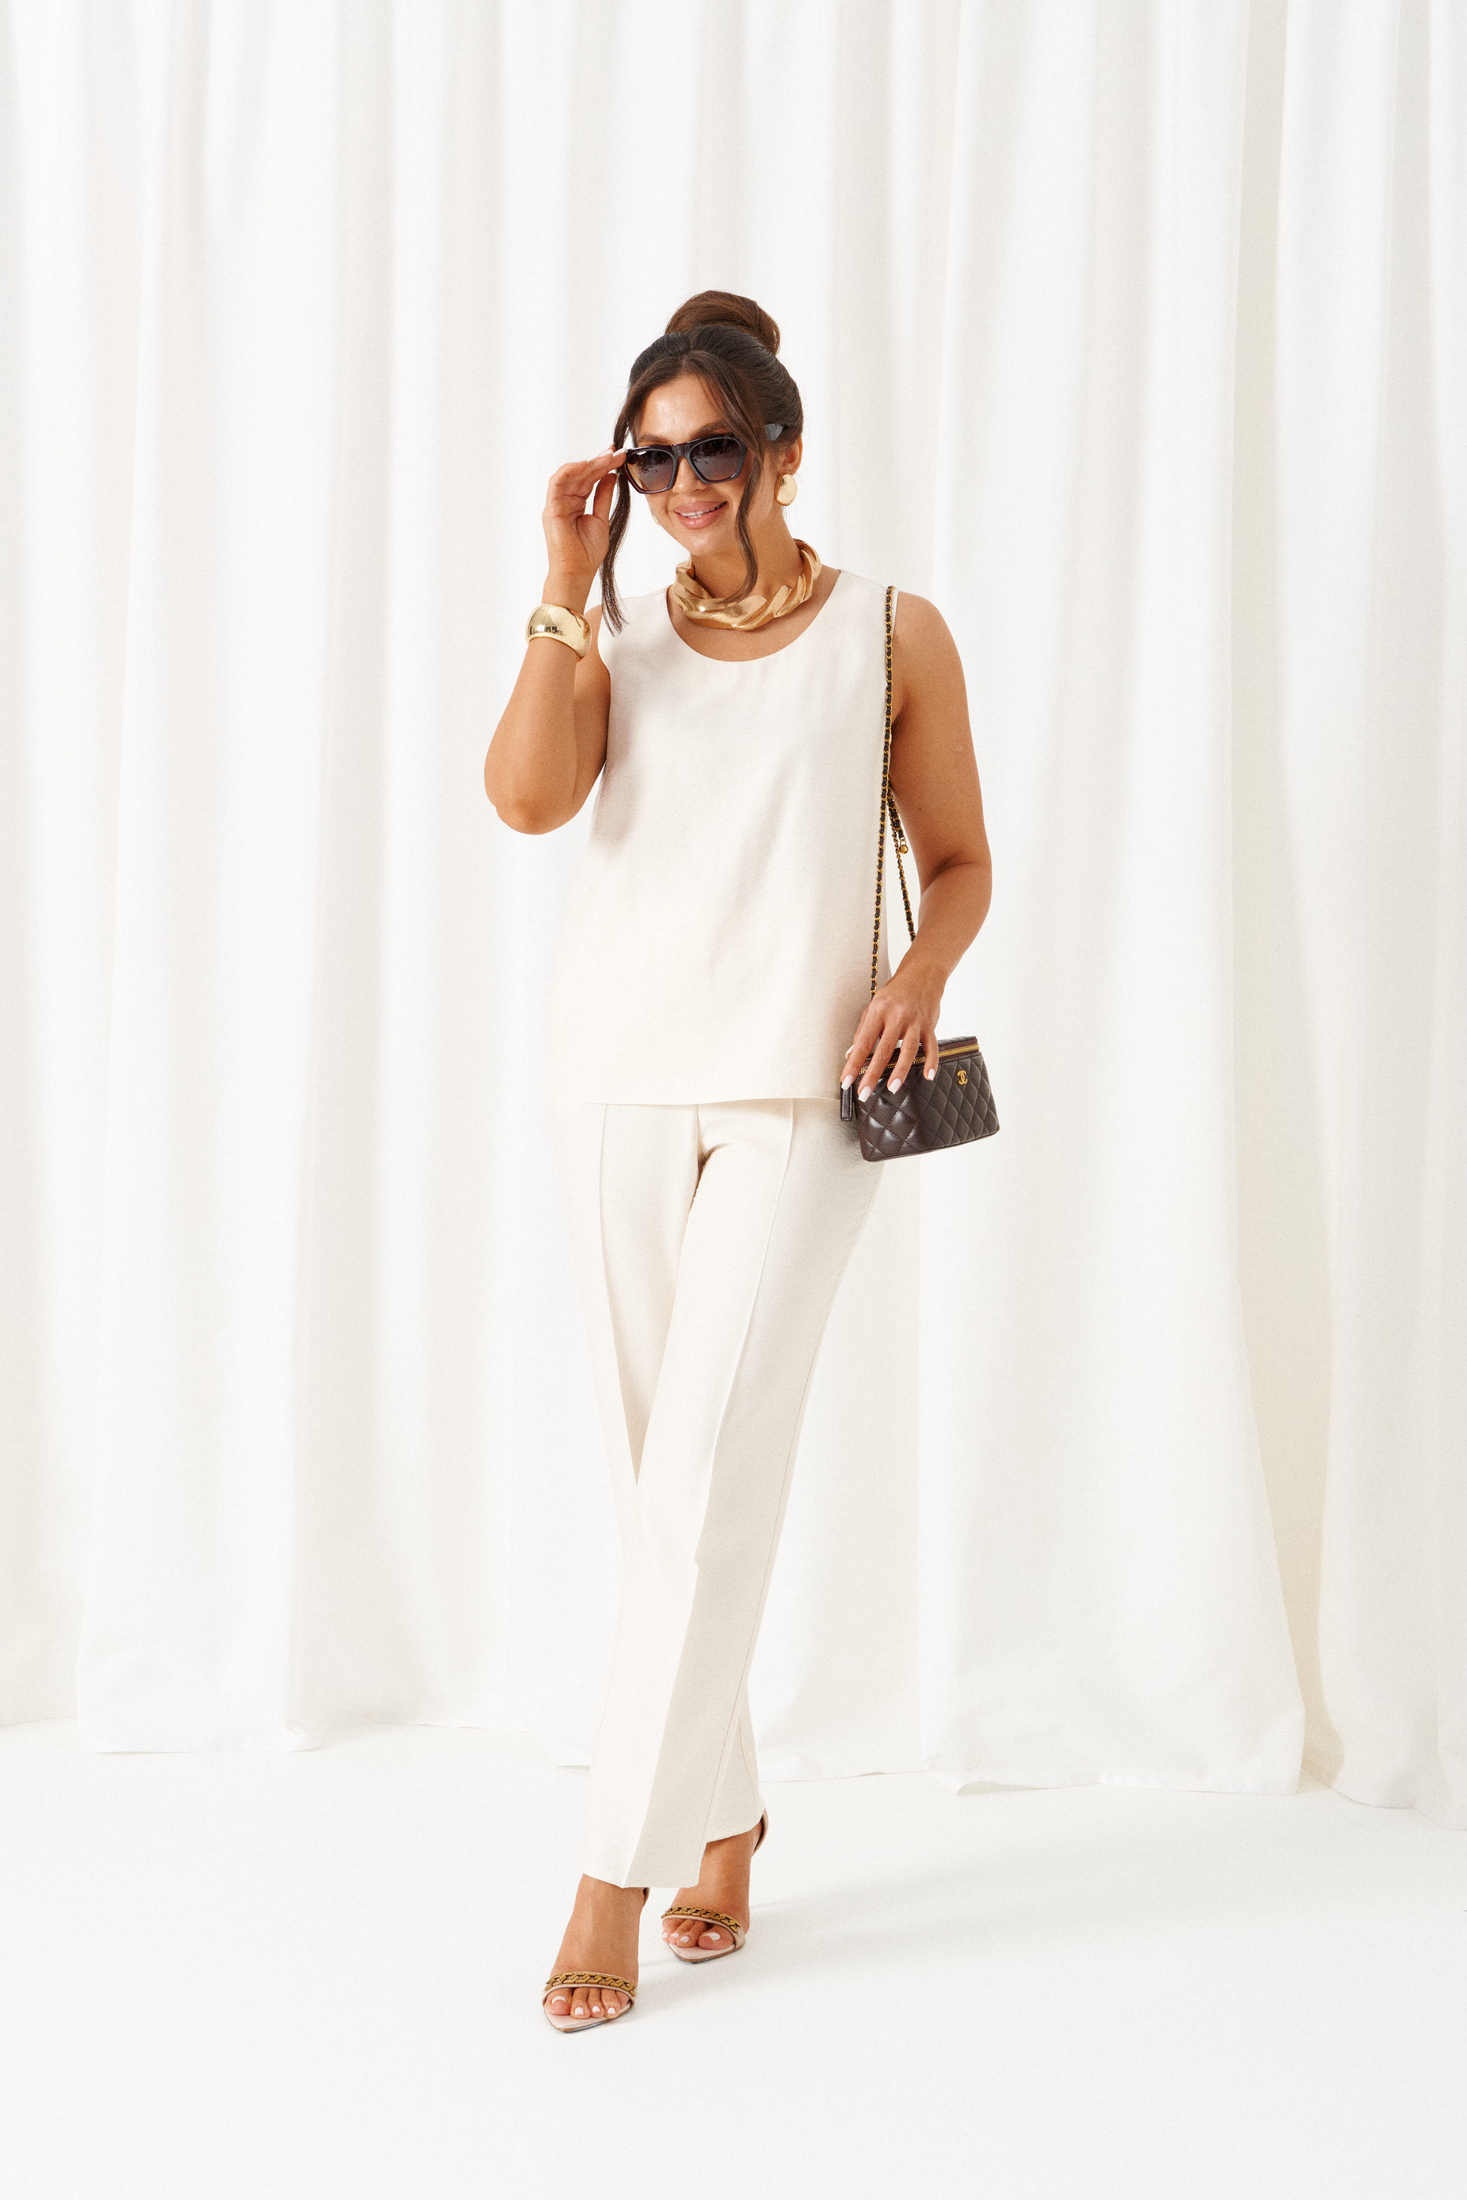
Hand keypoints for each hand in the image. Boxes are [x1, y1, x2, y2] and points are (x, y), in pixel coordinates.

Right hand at [542, 447, 625, 594]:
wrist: (577, 573)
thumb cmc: (587, 553)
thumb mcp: (601, 519)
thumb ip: (603, 497)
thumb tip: (611, 476)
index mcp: (575, 503)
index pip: (589, 479)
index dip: (604, 466)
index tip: (620, 457)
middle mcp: (564, 500)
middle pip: (582, 474)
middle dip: (600, 461)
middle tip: (617, 452)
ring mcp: (557, 504)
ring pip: (571, 474)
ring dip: (589, 463)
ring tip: (608, 457)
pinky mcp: (552, 509)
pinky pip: (557, 482)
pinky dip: (571, 470)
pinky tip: (587, 464)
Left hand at [841, 962, 944, 1098]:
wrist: (922, 973)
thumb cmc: (895, 992)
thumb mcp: (874, 1006)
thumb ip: (863, 1030)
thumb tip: (852, 1055)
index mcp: (878, 1011)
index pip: (863, 1042)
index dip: (853, 1063)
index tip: (846, 1081)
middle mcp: (897, 1016)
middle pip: (884, 1049)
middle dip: (872, 1074)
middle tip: (864, 1093)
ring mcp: (915, 1021)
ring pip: (908, 1049)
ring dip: (900, 1071)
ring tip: (892, 1088)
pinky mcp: (930, 1025)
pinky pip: (932, 1046)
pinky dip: (931, 1061)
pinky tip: (928, 1075)